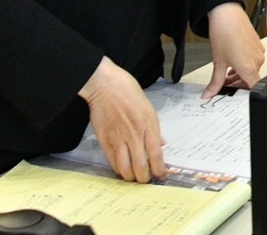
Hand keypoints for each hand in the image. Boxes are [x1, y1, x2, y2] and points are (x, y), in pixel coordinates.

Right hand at [78, 57, 165, 182]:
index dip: (159, 169)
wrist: (105, 85)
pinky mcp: (104, 140)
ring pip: (125, 168)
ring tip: (134, 178)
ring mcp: (118, 139)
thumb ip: (154, 129)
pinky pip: (112, 162)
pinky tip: (122, 169)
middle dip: (144, 178)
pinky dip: (118, 169)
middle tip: (146, 180)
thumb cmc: (128, 92)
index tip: (161, 176)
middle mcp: (135, 134)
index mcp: (149, 124)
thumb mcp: (149, 108)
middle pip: (140, 166)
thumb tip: (161, 144)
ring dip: (130, 177)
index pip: (156, 154)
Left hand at [203, 2, 264, 98]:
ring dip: (241, 74)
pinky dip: (245, 64)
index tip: (234, 96)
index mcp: (249, 68)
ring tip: (226, 72)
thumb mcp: (218, 63)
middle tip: (224, 85)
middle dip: (238, 84)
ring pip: (252, 70)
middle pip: (251, 80)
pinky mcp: (258, 45)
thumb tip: (208, 94)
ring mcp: (259, 52)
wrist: (227, 14)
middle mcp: (258, 61)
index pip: (254, 89)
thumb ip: (215, 83)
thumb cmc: (224, 35)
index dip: (245, 95)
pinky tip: (233, 60)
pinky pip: (253, 60)